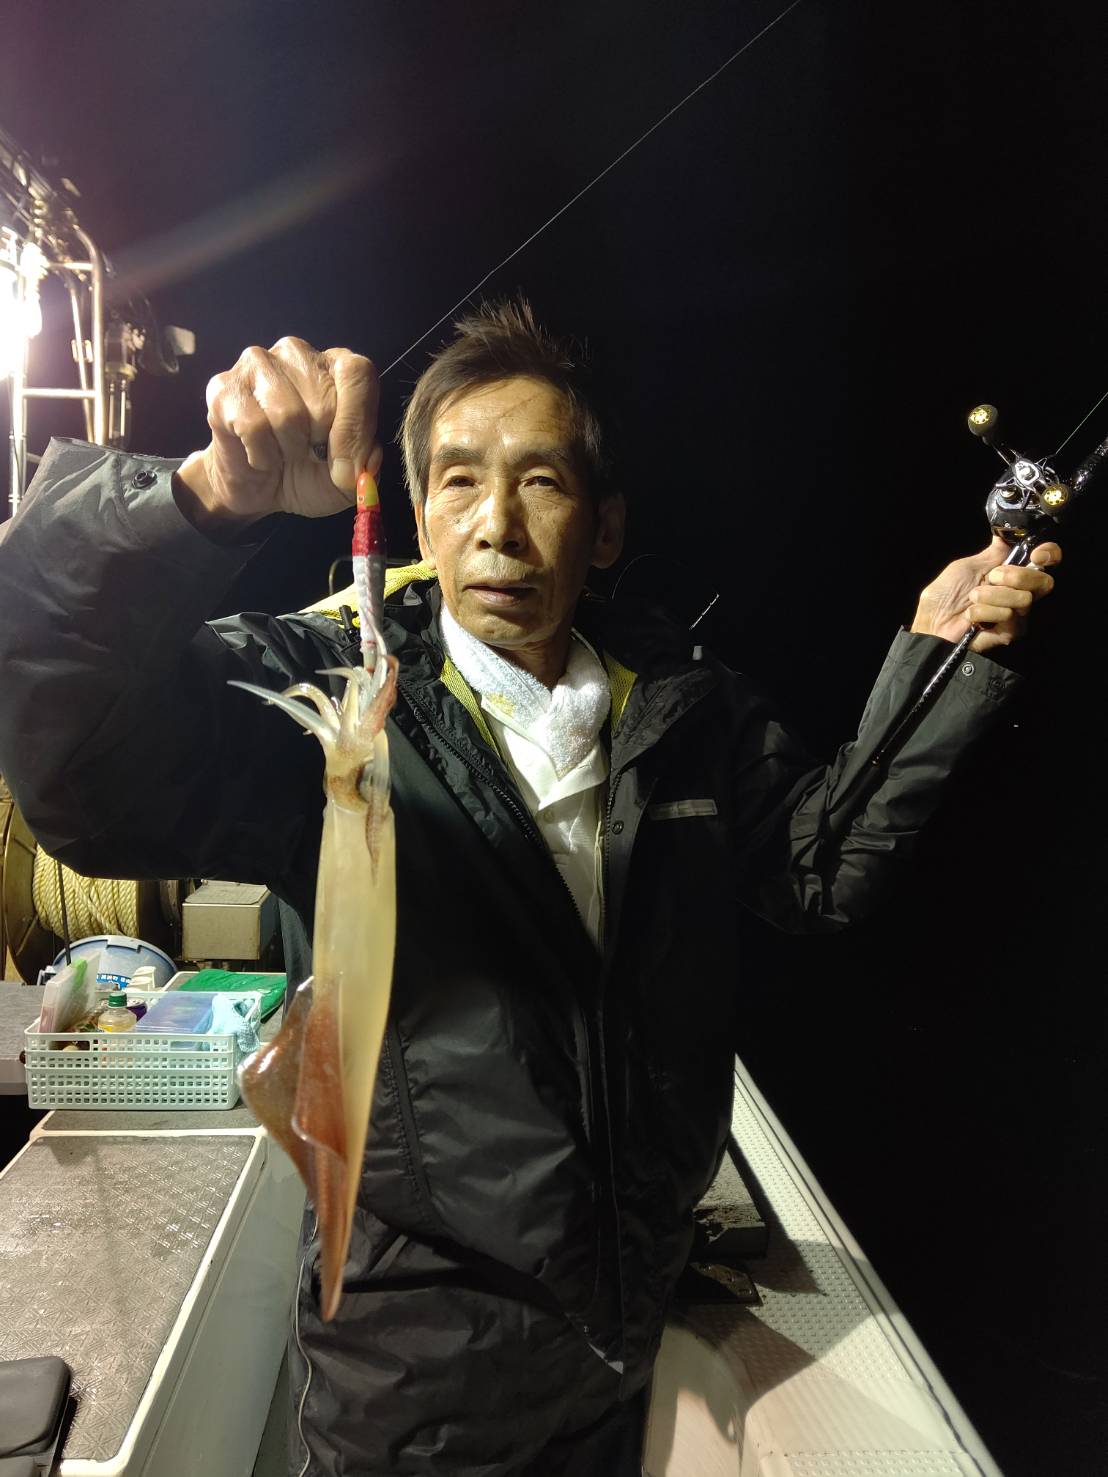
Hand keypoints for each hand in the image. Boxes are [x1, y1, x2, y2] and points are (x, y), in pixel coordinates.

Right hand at [173, 336, 380, 531]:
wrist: (259, 486)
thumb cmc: (309, 473)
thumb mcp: (349, 477)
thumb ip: (366, 462)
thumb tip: (365, 458)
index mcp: (337, 367)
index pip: (357, 373)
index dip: (355, 423)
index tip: (347, 464)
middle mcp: (298, 355)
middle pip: (323, 401)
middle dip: (319, 444)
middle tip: (308, 454)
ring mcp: (258, 364)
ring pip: (286, 414)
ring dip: (288, 450)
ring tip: (283, 452)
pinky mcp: (224, 386)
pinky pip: (252, 426)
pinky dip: (261, 454)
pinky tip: (259, 454)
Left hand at [910, 534, 1060, 653]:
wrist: (931, 623)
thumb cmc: (945, 595)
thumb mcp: (968, 566)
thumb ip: (992, 553)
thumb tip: (1006, 534)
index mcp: (1012, 573)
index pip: (1047, 561)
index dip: (1049, 554)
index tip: (1036, 554)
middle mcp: (1019, 592)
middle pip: (1043, 581)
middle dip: (1015, 576)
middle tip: (991, 578)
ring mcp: (1017, 614)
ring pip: (1024, 598)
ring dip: (991, 595)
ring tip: (973, 599)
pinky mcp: (1010, 632)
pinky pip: (1009, 615)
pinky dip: (984, 611)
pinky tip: (972, 616)